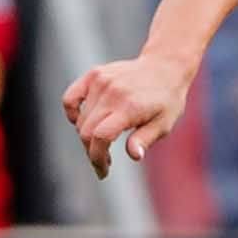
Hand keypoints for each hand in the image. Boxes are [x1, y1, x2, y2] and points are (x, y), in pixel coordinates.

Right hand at [61, 53, 193, 176]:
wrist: (166, 66)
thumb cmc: (167, 99)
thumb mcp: (164, 123)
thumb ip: (145, 139)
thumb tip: (134, 156)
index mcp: (130, 107)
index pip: (101, 137)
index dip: (97, 158)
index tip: (102, 171)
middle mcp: (112, 94)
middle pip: (87, 131)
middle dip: (92, 152)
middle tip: (104, 161)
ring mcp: (100, 82)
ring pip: (81, 119)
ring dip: (86, 136)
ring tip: (102, 143)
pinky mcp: (93, 75)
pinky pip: (70, 98)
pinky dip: (72, 113)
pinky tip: (81, 122)